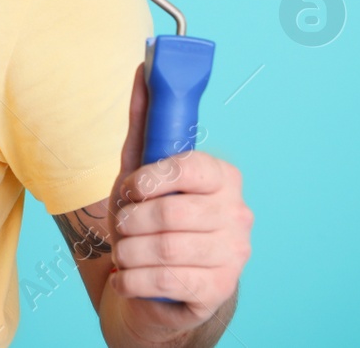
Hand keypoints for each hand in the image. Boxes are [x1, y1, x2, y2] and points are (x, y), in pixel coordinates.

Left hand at [106, 64, 251, 332]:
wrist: (154, 289)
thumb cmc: (146, 221)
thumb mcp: (139, 171)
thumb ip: (144, 124)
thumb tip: (142, 69)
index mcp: (222, 179)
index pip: (193, 167)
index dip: (153, 179)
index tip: (132, 189)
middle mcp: (236, 215)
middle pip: (172, 212)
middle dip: (132, 220)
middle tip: (123, 226)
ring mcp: (232, 257)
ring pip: (165, 248)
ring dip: (128, 251)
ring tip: (123, 252)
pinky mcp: (217, 292)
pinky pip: (165, 280)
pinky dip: (133, 279)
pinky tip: (127, 277)